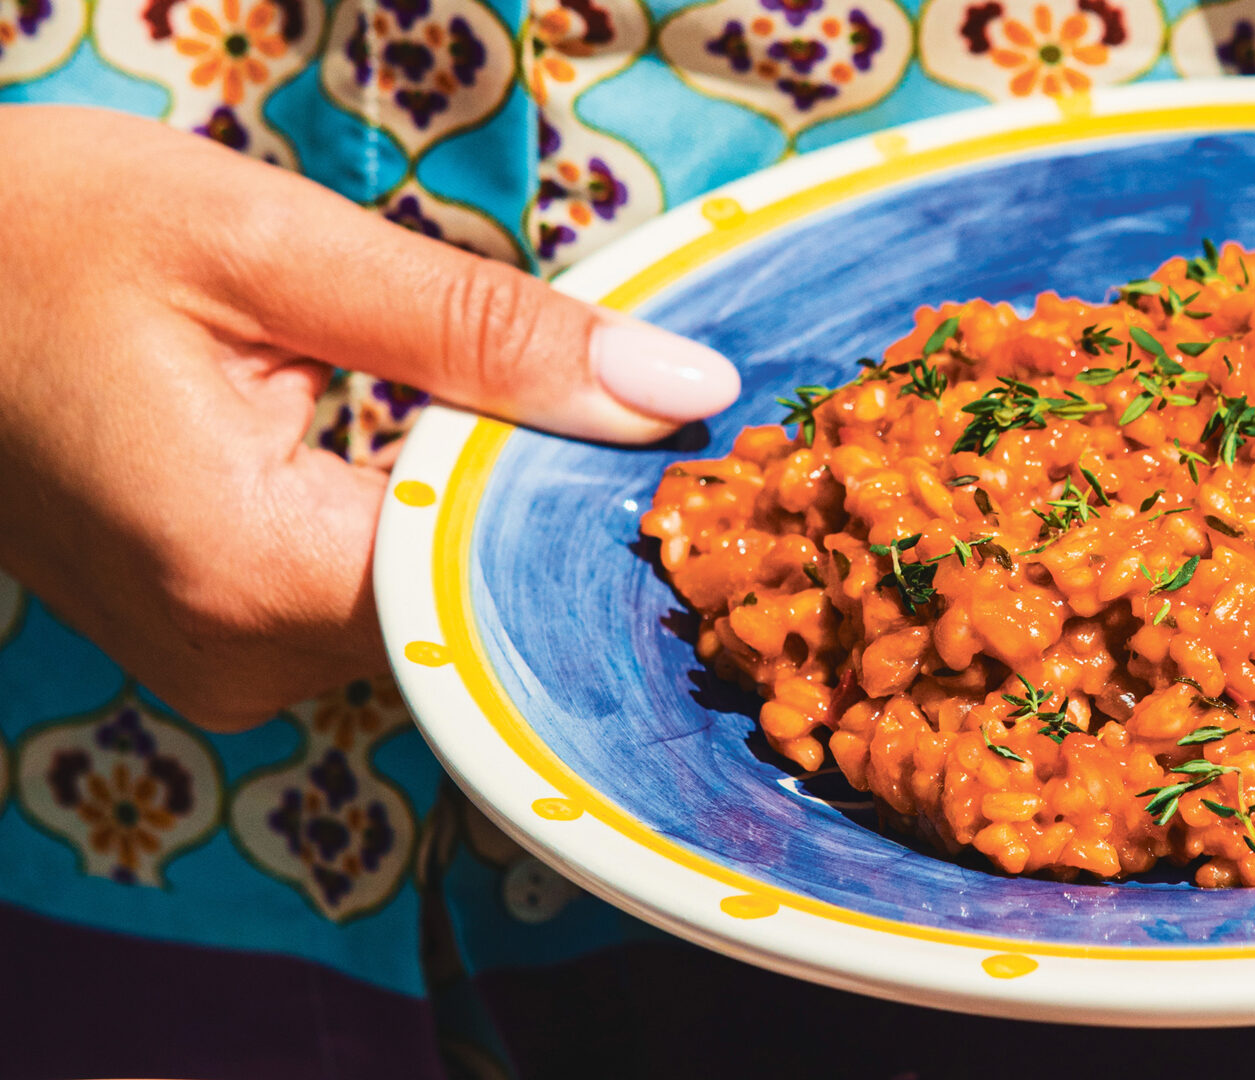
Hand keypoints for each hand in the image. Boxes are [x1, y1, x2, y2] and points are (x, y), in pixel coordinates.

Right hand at [0, 104, 738, 730]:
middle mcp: (236, 656)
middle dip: (549, 508)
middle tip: (630, 412)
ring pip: (428, 611)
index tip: (677, 443)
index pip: (497, 579)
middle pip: (469, 607)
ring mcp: (219, 663)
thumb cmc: (41, 236)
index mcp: (247, 568)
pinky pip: (370, 605)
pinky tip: (450, 454)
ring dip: (484, 518)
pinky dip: (423, 532)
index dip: (592, 506)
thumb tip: (680, 391)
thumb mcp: (270, 244)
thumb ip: (483, 328)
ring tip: (533, 417)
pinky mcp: (214, 638)